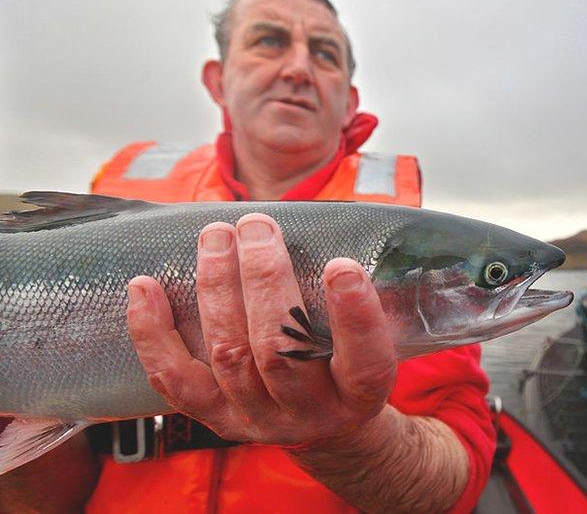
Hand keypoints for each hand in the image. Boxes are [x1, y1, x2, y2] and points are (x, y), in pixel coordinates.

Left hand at [126, 213, 397, 447]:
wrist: (326, 422)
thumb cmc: (350, 360)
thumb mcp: (380, 337)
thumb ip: (364, 295)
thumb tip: (339, 226)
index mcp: (360, 395)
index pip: (363, 362)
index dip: (354, 317)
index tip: (341, 266)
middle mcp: (311, 413)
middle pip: (280, 352)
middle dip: (265, 282)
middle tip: (257, 228)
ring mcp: (259, 418)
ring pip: (229, 356)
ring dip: (217, 289)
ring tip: (216, 236)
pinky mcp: (217, 418)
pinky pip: (176, 380)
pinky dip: (154, 333)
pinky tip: (145, 288)